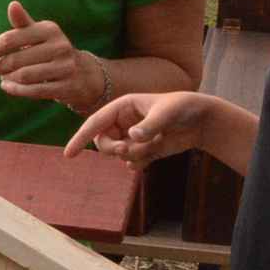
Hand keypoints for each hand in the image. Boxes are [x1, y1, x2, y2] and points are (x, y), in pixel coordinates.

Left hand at [0, 2, 103, 108]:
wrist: (83, 73)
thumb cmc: (51, 50)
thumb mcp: (38, 34)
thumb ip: (22, 23)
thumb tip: (13, 5)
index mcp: (49, 29)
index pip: (12, 38)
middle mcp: (59, 46)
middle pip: (16, 59)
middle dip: (1, 66)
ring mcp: (65, 67)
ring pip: (24, 76)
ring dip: (9, 79)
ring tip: (4, 78)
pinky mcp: (66, 86)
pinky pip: (34, 91)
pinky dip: (16, 90)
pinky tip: (8, 87)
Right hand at [64, 88, 217, 165]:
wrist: (201, 120)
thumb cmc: (183, 108)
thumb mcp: (167, 113)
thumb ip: (149, 125)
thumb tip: (130, 137)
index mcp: (122, 106)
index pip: (95, 123)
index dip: (79, 138)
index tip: (68, 155)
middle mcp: (123, 121)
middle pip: (102, 142)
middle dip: (113, 149)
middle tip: (128, 150)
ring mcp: (131, 136)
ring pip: (118, 154)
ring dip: (133, 154)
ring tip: (154, 145)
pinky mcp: (142, 149)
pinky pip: (130, 162)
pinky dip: (139, 162)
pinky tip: (153, 153)